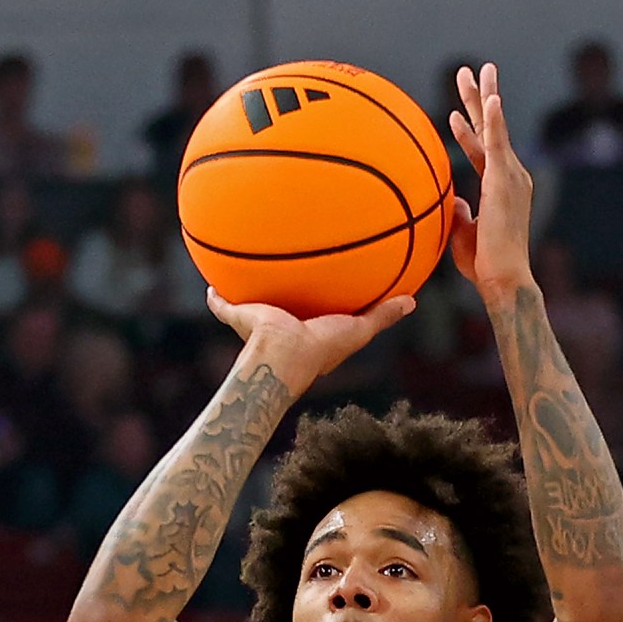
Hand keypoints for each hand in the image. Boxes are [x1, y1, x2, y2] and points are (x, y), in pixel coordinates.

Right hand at [205, 289, 413, 394]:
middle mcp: (282, 327)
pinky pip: (223, 303)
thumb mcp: (358, 329)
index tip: (324, 283)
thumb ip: (382, 316)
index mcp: (307, 330)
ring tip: (245, 268)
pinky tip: (210, 282)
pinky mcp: (239, 316)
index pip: (314, 311)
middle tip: (287, 272)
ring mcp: (258, 323)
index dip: (318, 299)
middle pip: (283, 303)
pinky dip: (216, 296)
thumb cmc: (321, 347)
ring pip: (252, 304)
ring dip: (248, 291)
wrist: (283, 354)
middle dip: (283, 291)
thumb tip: (412, 301)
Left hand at [446, 63, 533, 294]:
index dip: (468, 130)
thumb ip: (458, 213)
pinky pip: (498, 145)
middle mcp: (508, 175)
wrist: (503, 278)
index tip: (455, 113)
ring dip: (484, 98)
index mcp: (499, 186)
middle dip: (481, 98)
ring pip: (495, 128)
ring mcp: (509, 175)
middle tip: (473, 71)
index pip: (481, 150)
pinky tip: (491, 99)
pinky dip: (493, 121)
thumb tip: (450, 199)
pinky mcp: (505, 181)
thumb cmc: (485, 265)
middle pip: (492, 129)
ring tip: (477, 71)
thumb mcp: (464, 234)